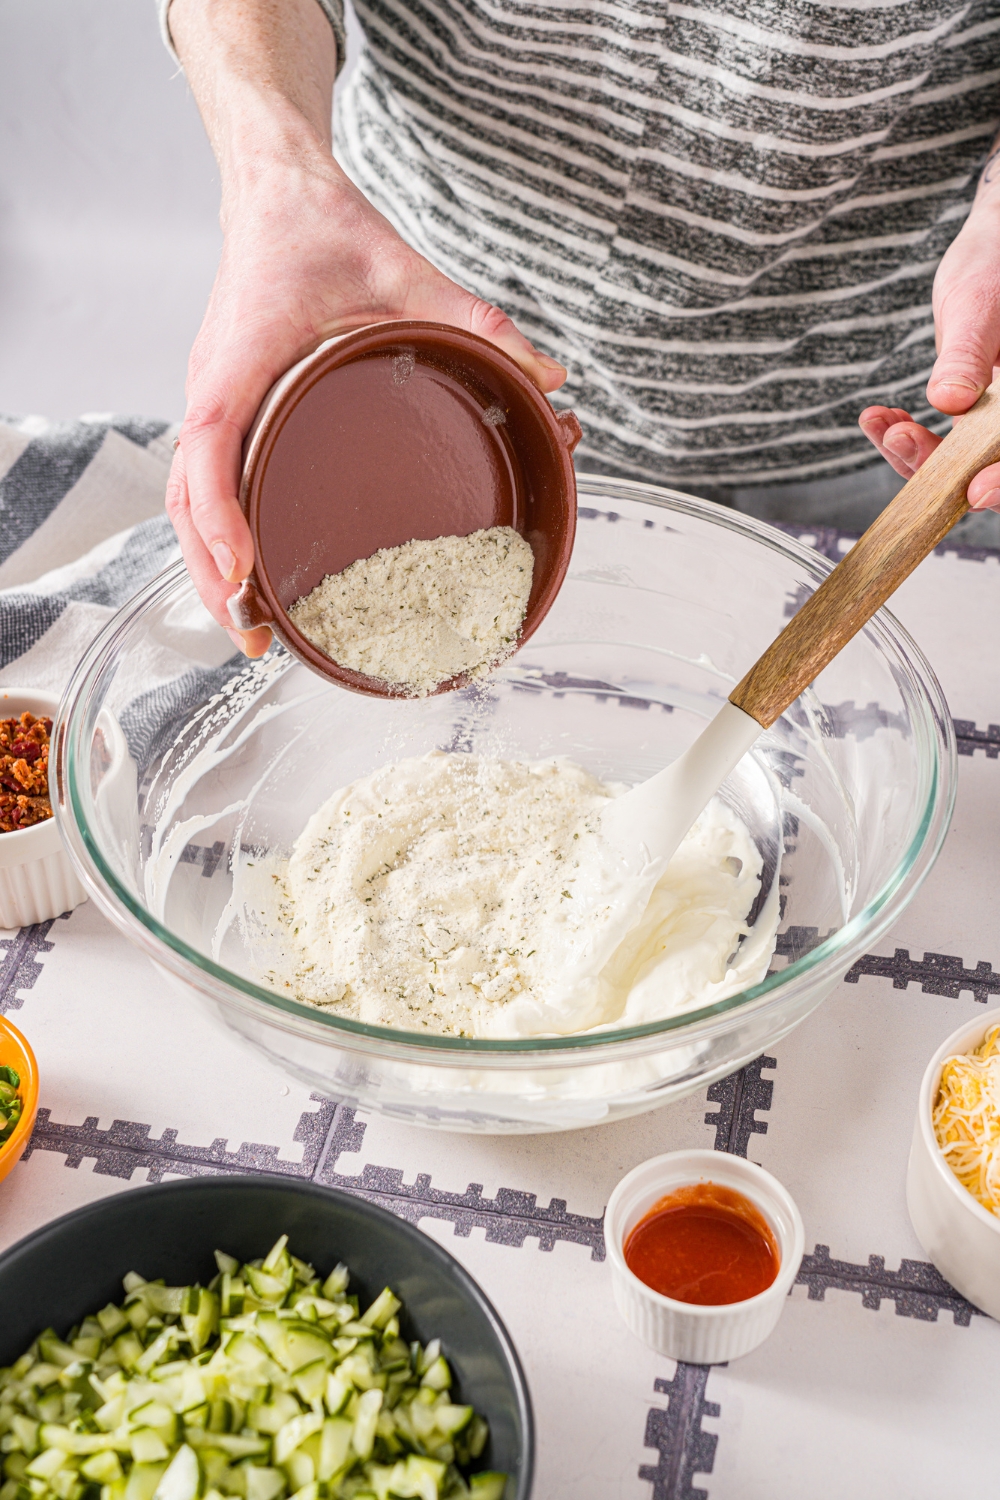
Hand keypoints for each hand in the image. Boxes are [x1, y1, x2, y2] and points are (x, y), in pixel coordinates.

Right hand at [167, 159, 566, 656]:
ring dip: (207, 564)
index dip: (218, 509)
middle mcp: (214, 385)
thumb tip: (549, 377)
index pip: (209, 441)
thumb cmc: (324, 229)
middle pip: (184, 495)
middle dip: (210, 569)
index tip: (241, 565)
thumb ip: (476, 322)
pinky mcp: (223, 407)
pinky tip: (247, 576)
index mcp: (244, 356)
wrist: (276, 193)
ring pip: (185, 497)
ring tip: (248, 626)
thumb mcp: (406, 272)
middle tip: (252, 634)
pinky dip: (215, 534)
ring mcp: (212, 399)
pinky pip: (202, 482)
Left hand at [859, 182, 999, 507]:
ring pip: (963, 467)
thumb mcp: (981, 302)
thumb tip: (950, 399)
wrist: (991, 253)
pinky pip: (941, 448)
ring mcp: (999, 426)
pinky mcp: (973, 424)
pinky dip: (907, 440)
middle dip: (947, 473)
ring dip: (916, 456)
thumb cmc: (998, 262)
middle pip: (996, 470)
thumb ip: (968, 353)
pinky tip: (881, 420)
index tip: (976, 490)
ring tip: (884, 425)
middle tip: (901, 442)